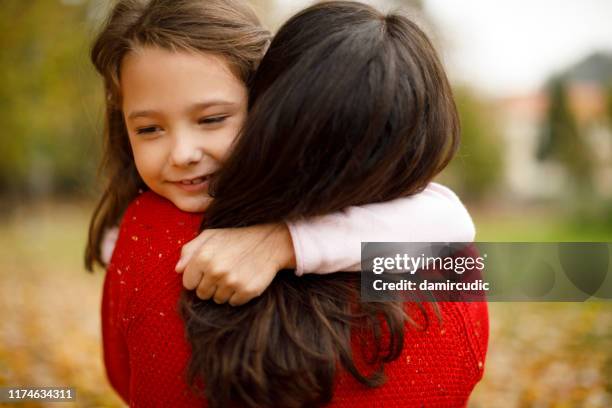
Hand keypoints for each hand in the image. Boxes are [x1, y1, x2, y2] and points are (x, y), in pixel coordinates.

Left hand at [175, 223, 295, 305]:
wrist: (269, 242)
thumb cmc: (236, 239)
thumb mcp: (210, 236)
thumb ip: (189, 250)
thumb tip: (177, 269)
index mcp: (203, 257)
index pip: (188, 283)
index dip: (197, 278)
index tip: (207, 271)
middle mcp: (216, 270)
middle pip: (202, 294)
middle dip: (209, 286)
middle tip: (223, 272)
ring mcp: (232, 282)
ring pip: (217, 300)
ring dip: (224, 291)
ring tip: (234, 275)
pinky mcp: (247, 291)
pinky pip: (233, 303)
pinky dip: (237, 295)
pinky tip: (243, 280)